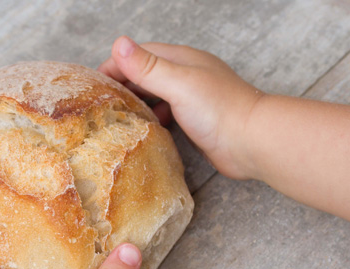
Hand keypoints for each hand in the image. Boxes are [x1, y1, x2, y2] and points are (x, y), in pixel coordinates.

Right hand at [98, 36, 264, 179]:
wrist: (253, 142)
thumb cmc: (219, 110)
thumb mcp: (178, 83)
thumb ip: (148, 66)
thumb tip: (118, 43)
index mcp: (184, 60)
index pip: (142, 54)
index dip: (118, 64)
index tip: (96, 81)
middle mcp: (190, 77)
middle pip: (150, 75)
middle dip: (126, 84)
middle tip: (102, 101)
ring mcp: (196, 100)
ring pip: (160, 96)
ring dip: (140, 102)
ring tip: (119, 115)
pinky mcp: (200, 123)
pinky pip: (171, 116)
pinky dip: (156, 119)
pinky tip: (148, 128)